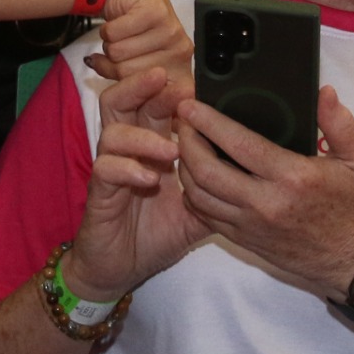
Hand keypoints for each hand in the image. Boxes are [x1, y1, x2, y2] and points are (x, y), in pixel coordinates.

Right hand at [60, 67, 207, 300]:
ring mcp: (110, 170)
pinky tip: (149, 179)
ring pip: (112, 131)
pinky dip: (127, 169)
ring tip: (172, 151)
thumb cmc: (156, 234)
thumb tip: (255, 173)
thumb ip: (219, 189)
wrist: (120, 270)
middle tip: (172, 85)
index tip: (195, 83)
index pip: (152, 103)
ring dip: (143, 137)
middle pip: (123, 101)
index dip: (169, 89)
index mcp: (150, 146)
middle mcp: (127, 151)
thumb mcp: (198, 211)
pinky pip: (105, 169)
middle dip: (145, 88)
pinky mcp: (98, 194)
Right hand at [84, 0, 190, 93]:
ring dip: (110, 42)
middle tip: (121, 45)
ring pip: (119, 53)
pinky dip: (108, 28)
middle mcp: (180, 53)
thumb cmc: (130, 31)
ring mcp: (170, 31)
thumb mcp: (129, 62)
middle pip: (127, 73)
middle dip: (114, 61)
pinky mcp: (155, 12)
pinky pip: (114, 34)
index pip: (151, 98)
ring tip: (122, 33)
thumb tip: (110, 89)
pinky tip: (120, 20)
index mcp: (179, 71)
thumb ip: (120, 78)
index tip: (123, 75)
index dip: (129, 87)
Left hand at [174, 85, 353, 299]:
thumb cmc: (352, 205)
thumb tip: (324, 93)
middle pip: (207, 171)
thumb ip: (341, 123)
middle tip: (182, 122)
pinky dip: (192, 192)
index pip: (240, 146)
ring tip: (184, 144)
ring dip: (185, 167)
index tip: (192, 105)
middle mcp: (265, 202)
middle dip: (187, 141)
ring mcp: (250, 224)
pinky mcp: (243, 238)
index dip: (210, 123)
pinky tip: (194, 174)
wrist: (348, 259)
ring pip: (199, 195)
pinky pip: (205, 215)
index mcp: (292, 178)